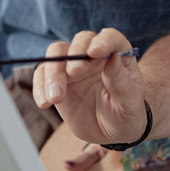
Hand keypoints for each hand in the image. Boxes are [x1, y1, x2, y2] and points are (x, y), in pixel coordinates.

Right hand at [34, 29, 147, 146]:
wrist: (110, 132)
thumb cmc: (125, 113)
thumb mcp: (129, 102)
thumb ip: (120, 81)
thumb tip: (114, 57)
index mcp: (117, 55)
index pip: (111, 38)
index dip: (104, 41)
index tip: (96, 52)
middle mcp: (94, 55)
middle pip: (81, 41)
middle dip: (76, 54)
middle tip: (75, 72)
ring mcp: (73, 66)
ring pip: (57, 54)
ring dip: (53, 72)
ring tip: (56, 98)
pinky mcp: (57, 80)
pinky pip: (42, 75)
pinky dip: (40, 86)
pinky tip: (44, 103)